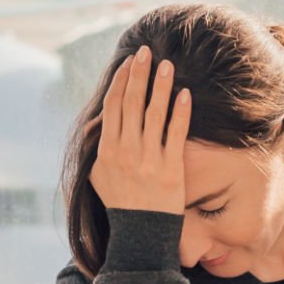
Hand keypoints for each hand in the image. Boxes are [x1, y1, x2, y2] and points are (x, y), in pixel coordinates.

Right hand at [91, 44, 190, 214]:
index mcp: (107, 150)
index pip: (113, 106)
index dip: (121, 81)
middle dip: (139, 74)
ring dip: (160, 86)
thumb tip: (97, 122)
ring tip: (167, 65)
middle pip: (132, 103)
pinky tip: (185, 94)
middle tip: (146, 51)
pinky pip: (175, 134)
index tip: (129, 63)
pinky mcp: (170, 168)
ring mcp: (148, 159)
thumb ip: (97, 148)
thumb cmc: (120, 202)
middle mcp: (125, 151)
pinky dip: (180, 113)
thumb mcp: (98, 176)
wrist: (140, 233)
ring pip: (154, 114)